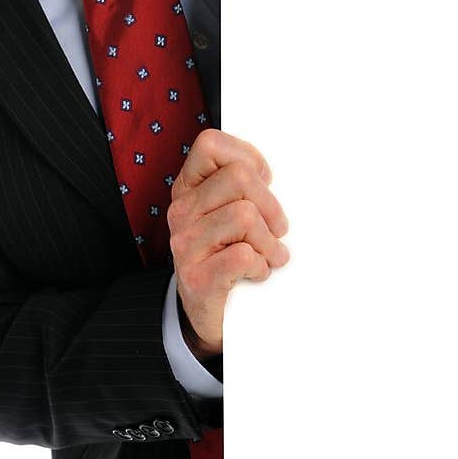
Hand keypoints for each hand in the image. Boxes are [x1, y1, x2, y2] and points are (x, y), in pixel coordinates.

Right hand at [167, 127, 288, 357]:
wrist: (205, 314)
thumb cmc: (224, 255)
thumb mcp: (224, 213)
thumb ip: (240, 187)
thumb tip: (270, 176)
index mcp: (187, 188)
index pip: (211, 144)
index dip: (247, 157)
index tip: (262, 182)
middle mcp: (181, 211)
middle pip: (240, 178)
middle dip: (271, 206)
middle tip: (277, 229)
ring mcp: (185, 244)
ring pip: (246, 216)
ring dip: (269, 241)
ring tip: (269, 255)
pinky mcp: (197, 278)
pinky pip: (244, 255)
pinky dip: (260, 266)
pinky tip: (256, 272)